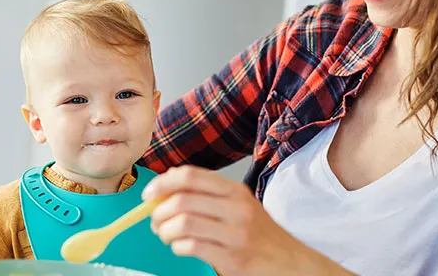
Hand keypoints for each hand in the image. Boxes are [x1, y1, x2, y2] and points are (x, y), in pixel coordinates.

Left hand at [142, 165, 353, 274]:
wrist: (289, 261)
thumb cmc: (257, 232)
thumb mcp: (237, 204)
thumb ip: (206, 194)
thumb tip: (164, 186)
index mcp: (234, 190)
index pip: (189, 176)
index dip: (162, 183)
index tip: (148, 195)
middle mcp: (237, 208)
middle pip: (181, 200)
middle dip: (158, 212)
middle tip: (154, 221)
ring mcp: (236, 234)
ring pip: (183, 224)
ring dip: (165, 231)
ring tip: (166, 235)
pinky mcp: (233, 258)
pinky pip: (191, 247)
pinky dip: (178, 247)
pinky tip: (181, 248)